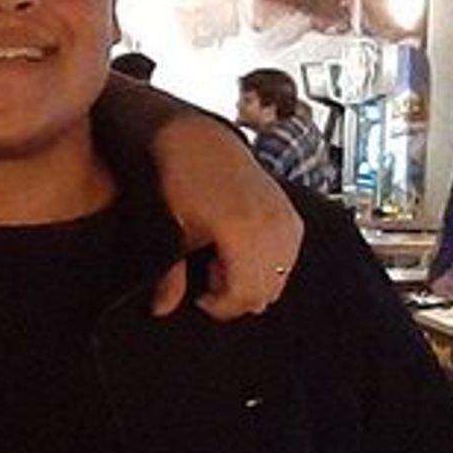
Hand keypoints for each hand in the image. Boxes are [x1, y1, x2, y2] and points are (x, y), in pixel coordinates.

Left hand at [147, 115, 304, 319]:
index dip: (222, 306)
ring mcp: (285, 219)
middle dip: (237, 297)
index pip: (245, 293)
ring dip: (254, 282)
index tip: (201, 299)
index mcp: (242, 231)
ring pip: (281, 276)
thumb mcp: (172, 232)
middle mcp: (271, 226)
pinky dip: (269, 265)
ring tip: (223, 264)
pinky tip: (241, 252)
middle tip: (210, 284)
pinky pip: (289, 257)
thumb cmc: (184, 184)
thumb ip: (169, 276)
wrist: (200, 143)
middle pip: (266, 291)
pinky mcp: (291, 214)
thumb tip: (161, 309)